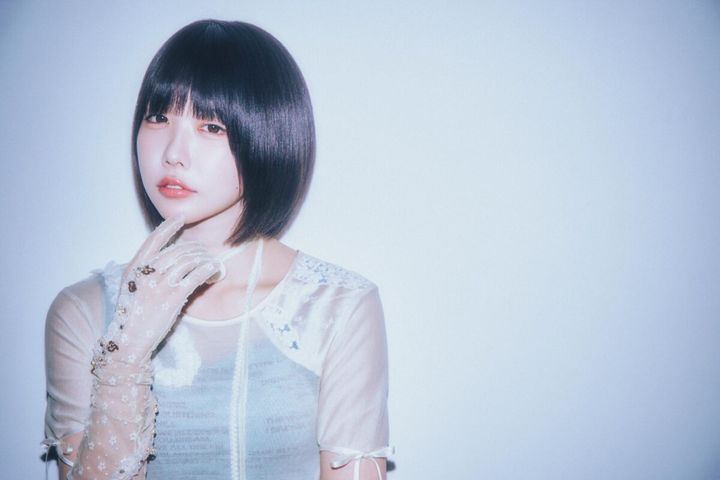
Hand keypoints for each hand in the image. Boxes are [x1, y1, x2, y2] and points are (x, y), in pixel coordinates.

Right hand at [99, 214, 220, 367]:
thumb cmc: (132, 317)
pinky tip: (216, 271)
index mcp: (134, 268)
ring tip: (213, 263)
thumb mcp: (131, 289)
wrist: (129, 341)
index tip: (181, 218)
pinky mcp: (174, 296)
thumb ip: (145, 273)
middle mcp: (147, 272)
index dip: (168, 226)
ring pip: (191, 259)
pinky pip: (198, 274)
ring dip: (206, 258)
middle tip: (205, 253)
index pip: (154, 239)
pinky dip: (210, 269)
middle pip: (178, 249)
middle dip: (196, 248)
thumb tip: (167, 261)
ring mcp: (161, 283)